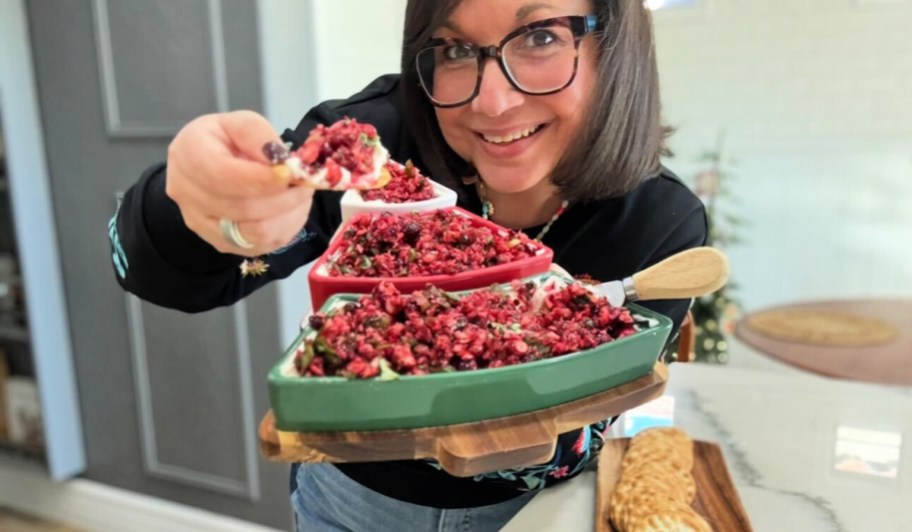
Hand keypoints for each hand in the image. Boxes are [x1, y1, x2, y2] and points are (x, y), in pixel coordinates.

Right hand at [165, 110, 314, 256]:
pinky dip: (284, 229)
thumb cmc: (225, 139)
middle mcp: (187, 195)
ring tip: (301, 196)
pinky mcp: (220, 243)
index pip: (223, 176)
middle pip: (242, 208)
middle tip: (307, 183)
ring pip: (253, 233)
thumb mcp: (240, 123)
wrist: (205, 164)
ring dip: (288, 216)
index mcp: (188, 155)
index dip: (261, 179)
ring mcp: (202, 225)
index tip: (291, 173)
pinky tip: (291, 210)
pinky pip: (260, 245)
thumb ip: (258, 136)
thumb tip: (282, 163)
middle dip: (283, 198)